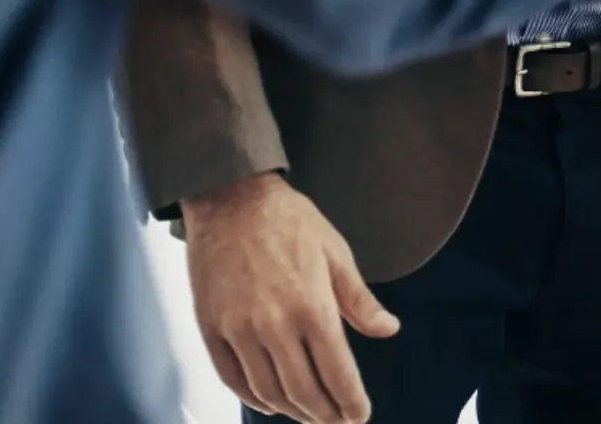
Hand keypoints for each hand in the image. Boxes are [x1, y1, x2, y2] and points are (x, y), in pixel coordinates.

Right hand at [180, 172, 397, 422]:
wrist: (231, 199)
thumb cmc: (290, 221)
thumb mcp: (335, 251)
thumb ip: (359, 299)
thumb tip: (389, 329)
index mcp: (311, 305)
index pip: (337, 370)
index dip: (351, 400)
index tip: (360, 416)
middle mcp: (274, 325)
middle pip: (303, 390)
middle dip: (325, 414)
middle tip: (339, 422)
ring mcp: (239, 331)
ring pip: (269, 391)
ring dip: (293, 411)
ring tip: (311, 416)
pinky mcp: (212, 330)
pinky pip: (233, 379)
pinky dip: (254, 398)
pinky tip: (271, 403)